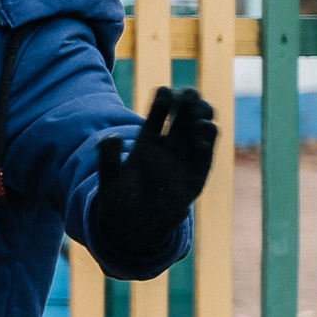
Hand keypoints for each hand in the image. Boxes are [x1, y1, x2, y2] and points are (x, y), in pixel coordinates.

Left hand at [92, 87, 216, 254]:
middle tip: (188, 91)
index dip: (161, 102)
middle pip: (181, 117)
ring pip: (197, 130)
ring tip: (200, 108)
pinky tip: (208, 128)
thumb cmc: (123, 200)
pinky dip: (208, 140)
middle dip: (187, 102)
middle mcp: (169, 147)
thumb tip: (109, 136)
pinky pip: (206, 153)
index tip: (164, 89)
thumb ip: (109, 159)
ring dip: (201, 117)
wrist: (141, 226)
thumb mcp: (110, 180)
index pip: (156, 117)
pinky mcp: (199, 173)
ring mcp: (185, 158)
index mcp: (147, 143)